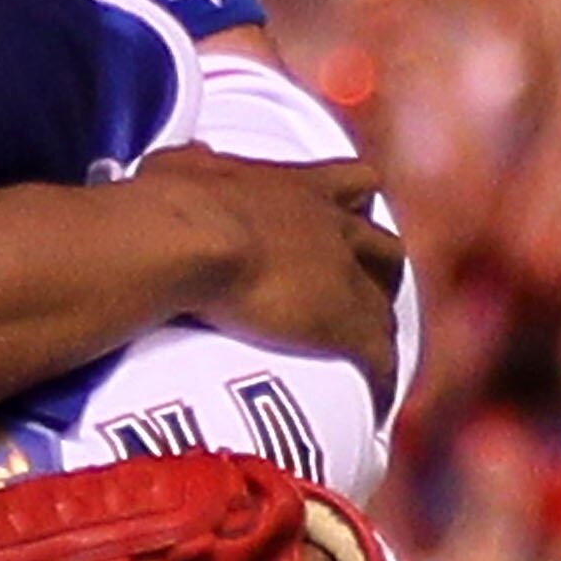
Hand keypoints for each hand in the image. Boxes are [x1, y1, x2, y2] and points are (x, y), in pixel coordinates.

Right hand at [159, 151, 408, 366]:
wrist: (189, 239)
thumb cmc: (175, 204)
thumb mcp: (182, 168)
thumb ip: (194, 163)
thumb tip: (189, 159)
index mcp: (299, 187)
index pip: (352, 183)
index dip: (352, 204)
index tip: (343, 220)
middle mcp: (332, 226)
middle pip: (383, 245)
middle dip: (377, 269)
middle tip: (362, 293)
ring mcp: (343, 276)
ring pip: (386, 302)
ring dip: (380, 324)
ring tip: (368, 353)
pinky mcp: (344, 324)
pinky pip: (378, 357)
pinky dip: (381, 378)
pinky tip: (376, 400)